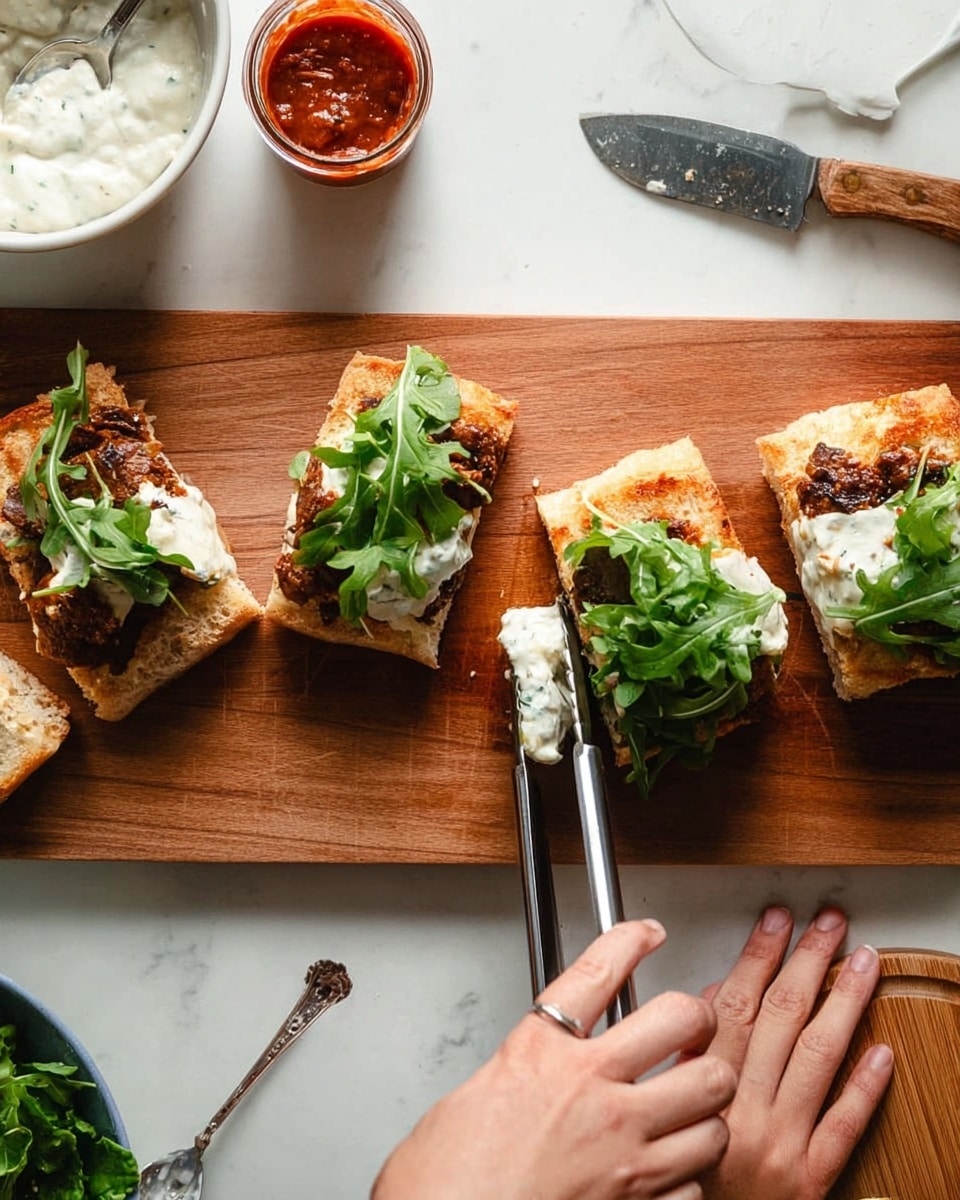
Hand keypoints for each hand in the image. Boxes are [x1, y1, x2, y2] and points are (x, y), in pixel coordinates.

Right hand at [372, 919, 736, 1199]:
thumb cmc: (444, 1183)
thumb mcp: (469, 1099)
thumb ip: (513, 1073)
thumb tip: (528, 1069)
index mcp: (539, 1054)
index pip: (599, 971)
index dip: (632, 941)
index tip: (648, 934)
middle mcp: (591, 1092)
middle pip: (682, 1021)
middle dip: (698, 1020)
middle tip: (693, 1028)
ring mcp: (623, 1150)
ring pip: (711, 1101)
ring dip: (707, 1101)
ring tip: (695, 1101)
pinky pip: (696, 1180)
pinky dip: (691, 1175)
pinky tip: (676, 1169)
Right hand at [698, 906, 893, 1199]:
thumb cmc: (678, 1172)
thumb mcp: (658, 1103)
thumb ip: (684, 1048)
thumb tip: (714, 996)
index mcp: (702, 1087)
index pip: (735, 1003)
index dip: (758, 954)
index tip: (776, 920)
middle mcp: (744, 1111)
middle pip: (783, 1018)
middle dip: (807, 961)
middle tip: (828, 924)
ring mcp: (781, 1142)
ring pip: (819, 1058)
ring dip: (845, 1003)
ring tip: (863, 964)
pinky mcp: (811, 1177)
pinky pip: (843, 1125)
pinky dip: (865, 1087)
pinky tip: (883, 1052)